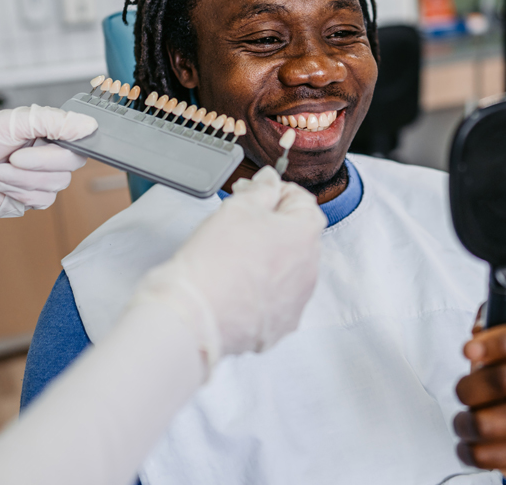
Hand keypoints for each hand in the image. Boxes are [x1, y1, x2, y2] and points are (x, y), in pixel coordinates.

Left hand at [0, 105, 97, 221]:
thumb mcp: (10, 121)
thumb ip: (52, 120)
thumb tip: (89, 124)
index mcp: (44, 131)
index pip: (78, 138)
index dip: (65, 143)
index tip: (44, 142)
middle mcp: (46, 154)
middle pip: (70, 163)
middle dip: (37, 163)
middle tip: (12, 157)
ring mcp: (39, 178)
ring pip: (57, 184)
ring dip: (22, 179)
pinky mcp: (29, 200)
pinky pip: (43, 200)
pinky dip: (20, 193)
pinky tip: (1, 186)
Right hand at [130, 166, 326, 370]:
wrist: (195, 315)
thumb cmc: (215, 261)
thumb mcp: (237, 209)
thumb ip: (260, 190)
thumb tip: (269, 181)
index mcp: (305, 235)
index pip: (302, 201)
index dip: (275, 191)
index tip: (255, 191)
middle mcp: (310, 270)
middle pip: (297, 237)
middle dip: (272, 224)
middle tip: (239, 220)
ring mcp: (297, 301)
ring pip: (288, 270)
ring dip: (268, 258)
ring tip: (234, 256)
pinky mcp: (281, 324)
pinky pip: (277, 299)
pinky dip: (262, 289)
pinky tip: (237, 284)